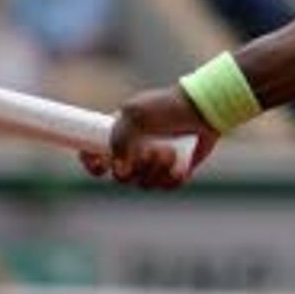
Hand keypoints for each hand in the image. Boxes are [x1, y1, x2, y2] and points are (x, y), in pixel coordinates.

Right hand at [95, 86, 215, 190]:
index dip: (93, 164)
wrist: (201, 109)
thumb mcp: (135, 114)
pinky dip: (171, 180)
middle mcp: (134, 150)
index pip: (94, 154)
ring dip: (156, 171)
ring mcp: (154, 162)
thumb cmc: (166, 106)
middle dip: (135, 167)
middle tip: (149, 152)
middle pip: (120, 177)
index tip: (102, 165)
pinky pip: (164, 187)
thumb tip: (118, 169)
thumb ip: (118, 140)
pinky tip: (179, 167)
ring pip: (143, 184)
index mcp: (119, 134)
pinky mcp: (173, 171)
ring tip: (170, 152)